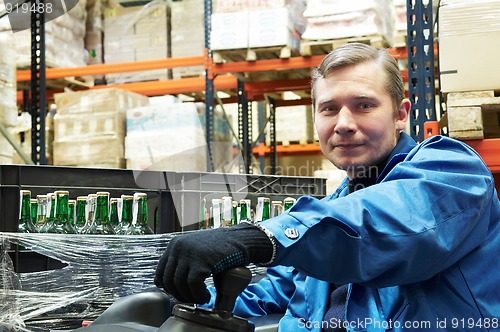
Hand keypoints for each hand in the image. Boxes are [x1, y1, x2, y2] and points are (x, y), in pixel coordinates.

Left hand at [155, 222, 273, 303]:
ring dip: (190, 297)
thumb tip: (169, 286)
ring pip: (179, 285)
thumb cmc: (219, 249)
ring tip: (201, 299)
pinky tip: (206, 296)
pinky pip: (193, 285)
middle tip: (192, 299)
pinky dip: (199, 295)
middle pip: (168, 281)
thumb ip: (183, 262)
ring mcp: (188, 253)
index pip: (160, 272)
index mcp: (175, 245)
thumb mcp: (195, 251)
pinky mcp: (201, 261)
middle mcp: (178, 247)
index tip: (179, 294)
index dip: (168, 288)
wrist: (239, 240)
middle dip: (179, 295)